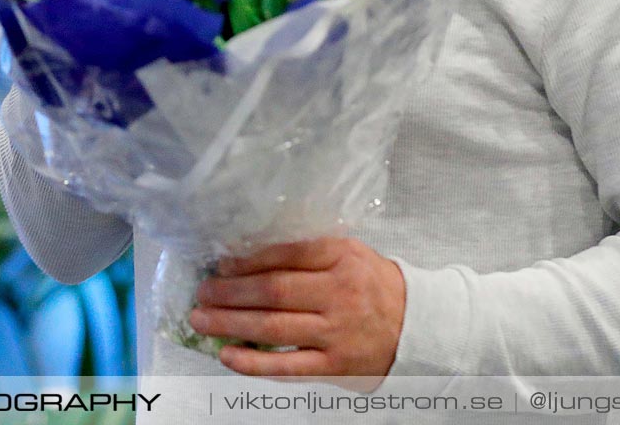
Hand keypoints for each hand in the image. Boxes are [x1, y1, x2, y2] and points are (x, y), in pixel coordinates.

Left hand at [189, 237, 405, 385]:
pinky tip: (227, 355)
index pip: (286, 255)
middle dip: (230, 292)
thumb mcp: (349, 254)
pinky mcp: (335, 367)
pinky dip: (253, 362)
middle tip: (201, 292)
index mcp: (342, 258)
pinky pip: (287, 366)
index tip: (221, 264)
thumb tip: (247, 255)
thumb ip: (307, 252)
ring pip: (274, 327)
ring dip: (230, 323)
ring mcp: (337, 332)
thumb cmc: (373, 286)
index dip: (247, 260)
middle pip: (273, 291)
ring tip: (201, 320)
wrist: (418, 327)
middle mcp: (340, 293)